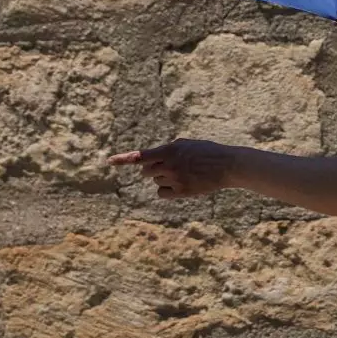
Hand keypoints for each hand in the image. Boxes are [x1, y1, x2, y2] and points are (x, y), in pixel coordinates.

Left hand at [108, 140, 239, 198]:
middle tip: (169, 166)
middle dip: (153, 169)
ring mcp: (175, 179)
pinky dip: (166, 191)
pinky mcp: (181, 192)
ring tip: (183, 174)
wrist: (227, 165)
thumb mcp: (186, 144)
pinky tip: (180, 186)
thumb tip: (151, 159)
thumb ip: (167, 150)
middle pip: (146, 172)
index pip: (141, 156)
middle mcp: (169, 165)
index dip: (124, 159)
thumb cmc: (206, 152)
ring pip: (155, 182)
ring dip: (163, 178)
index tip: (109, 161)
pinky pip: (161, 193)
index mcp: (169, 150)